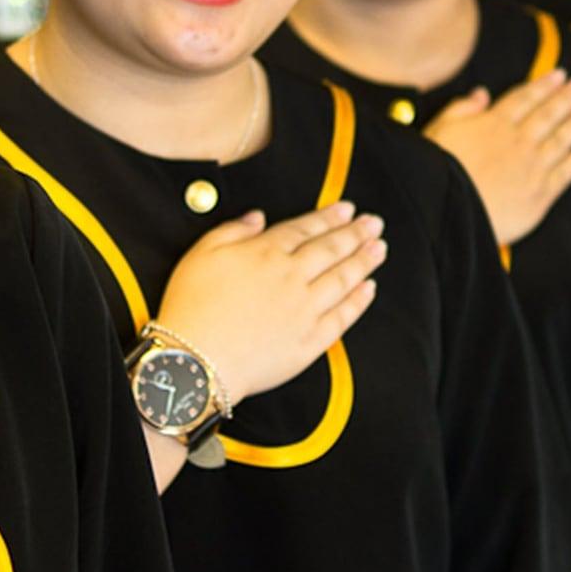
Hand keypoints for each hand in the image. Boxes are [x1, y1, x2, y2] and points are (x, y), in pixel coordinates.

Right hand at [155, 202, 382, 405]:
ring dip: (364, 262)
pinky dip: (358, 302)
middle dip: (355, 234)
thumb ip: (232, 230)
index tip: (347, 209)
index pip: (305, 229)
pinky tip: (369, 289)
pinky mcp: (309, 342)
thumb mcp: (200, 254)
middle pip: (330, 250)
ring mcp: (304, 311)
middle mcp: (291, 278)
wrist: (195, 362)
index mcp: (265, 253)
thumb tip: (259, 218)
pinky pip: (342, 317)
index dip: (328, 218)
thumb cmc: (191, 307)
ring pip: (342, 280)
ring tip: (379, 248)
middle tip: (375, 223)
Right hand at [424, 69, 570, 244]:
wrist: (449, 213)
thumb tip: (482, 93)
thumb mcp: (439, 129)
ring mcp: (532, 169)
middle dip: (568, 98)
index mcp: (494, 124)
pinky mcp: (539, 196)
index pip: (525, 99)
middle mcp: (518, 142)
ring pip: (561, 141)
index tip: (560, 74)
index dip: (544, 85)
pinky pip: (563, 175)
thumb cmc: (437, 169)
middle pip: (548, 115)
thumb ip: (462, 109)